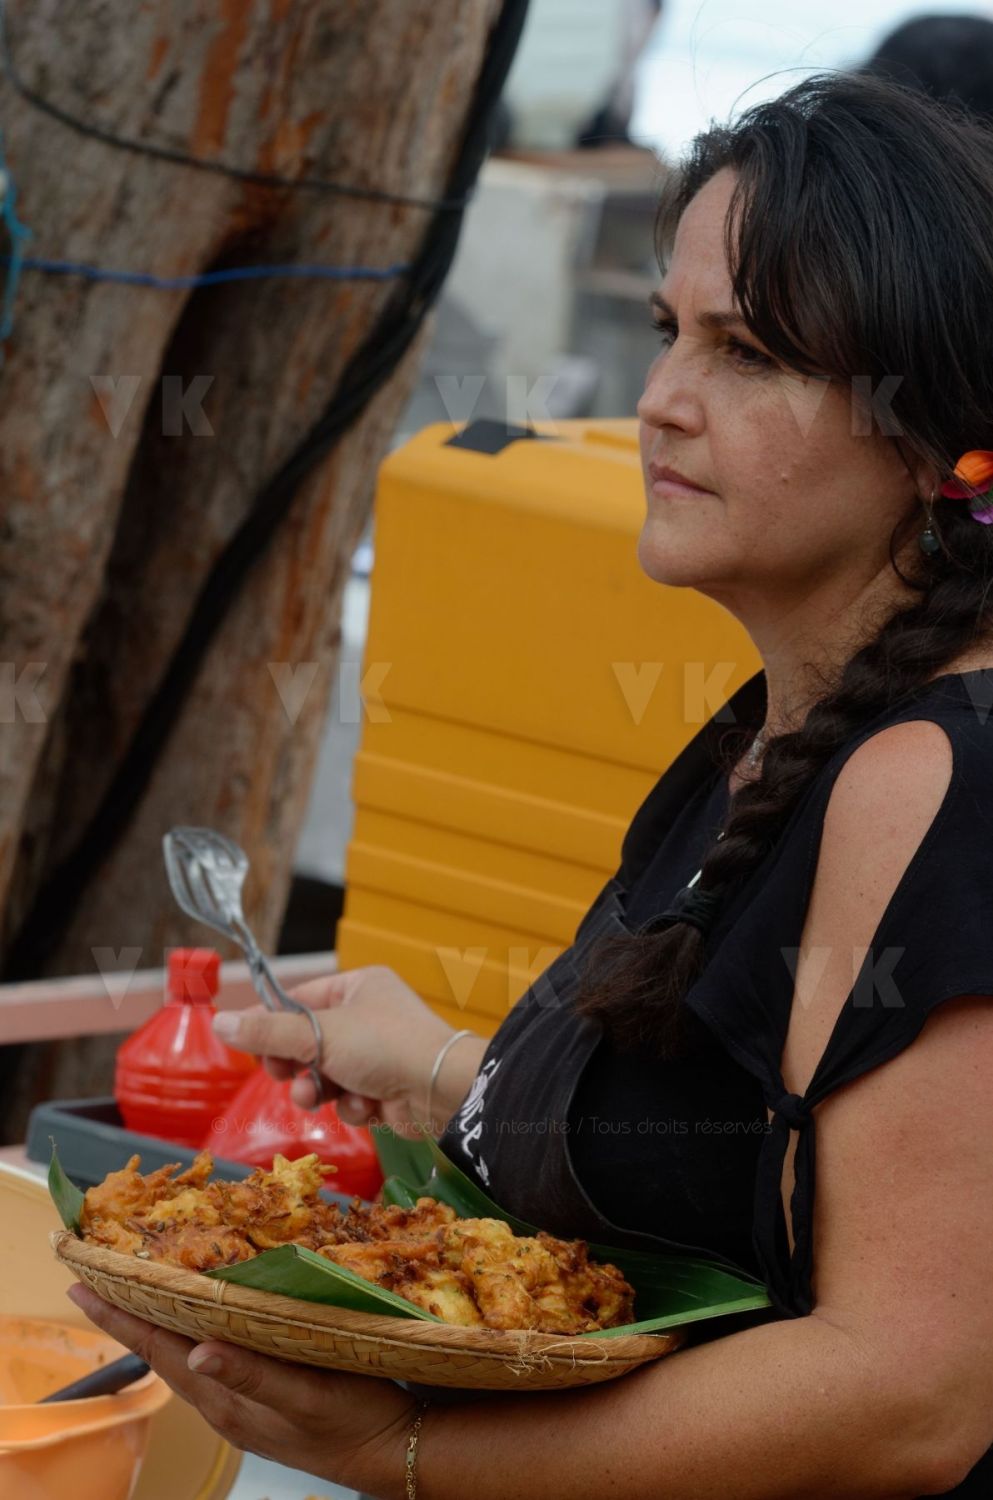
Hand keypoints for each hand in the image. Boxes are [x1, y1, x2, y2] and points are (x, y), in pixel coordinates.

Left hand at [65, 1283, 414, 1494]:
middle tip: (96, 1277)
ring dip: (155, 1321)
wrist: (393, 1454)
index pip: (158, 1348)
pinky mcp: (261, 1399)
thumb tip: (197, 1353)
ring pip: (183, 1355)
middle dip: (126, 1314)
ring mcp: (241, 1404)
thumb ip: (253, 1374)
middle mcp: (224, 1403)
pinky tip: (199, 1316)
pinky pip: (210, 1359)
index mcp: (226, 1400)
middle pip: (161, 1350)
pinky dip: (191, 1330)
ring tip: (134, 1289)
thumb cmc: (356, 1419)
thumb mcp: (309, 1394)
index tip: (82, 1284)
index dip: (120, 1316)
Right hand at [213, 964, 466, 1135]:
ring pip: (326, 1075)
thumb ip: (267, 1033)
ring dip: (320, 1089)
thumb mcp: (318, 1035)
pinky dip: (352, 1105)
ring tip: (320, 1095)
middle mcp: (368, 1016)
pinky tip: (366, 1106)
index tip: (252, 1048)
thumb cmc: (385, 1047)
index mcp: (357, 987)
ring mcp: (378, 1054)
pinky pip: (350, 1098)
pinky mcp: (386, 1088)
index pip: (300, 1002)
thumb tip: (218, 1023)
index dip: (274, 1027)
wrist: (441, 1090)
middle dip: (297, 1066)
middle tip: (286, 1075)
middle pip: (309, 1043)